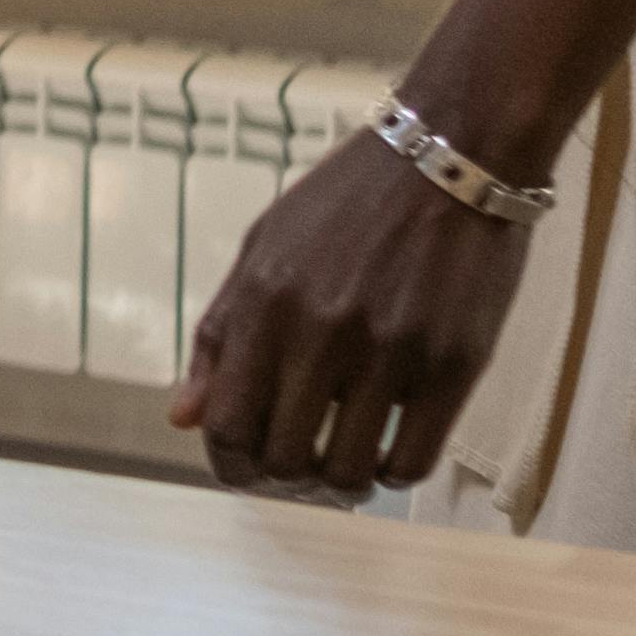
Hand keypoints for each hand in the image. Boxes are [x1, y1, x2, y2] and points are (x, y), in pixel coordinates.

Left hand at [172, 133, 538, 500]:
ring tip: (349, 466)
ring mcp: (389, 350)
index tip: (246, 469)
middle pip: (284, 458)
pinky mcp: (452, 364)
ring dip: (342, 483)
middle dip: (286, 478)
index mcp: (264, 301)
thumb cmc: (349, 199)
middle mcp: (319, 330)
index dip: (230, 463)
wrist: (452, 151)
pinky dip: (395, 474)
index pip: (226, 425)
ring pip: (347, 471)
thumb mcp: (263, 247)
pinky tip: (392, 452)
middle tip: (303, 469)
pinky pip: (412, 461)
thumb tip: (183, 418)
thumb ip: (220, 334)